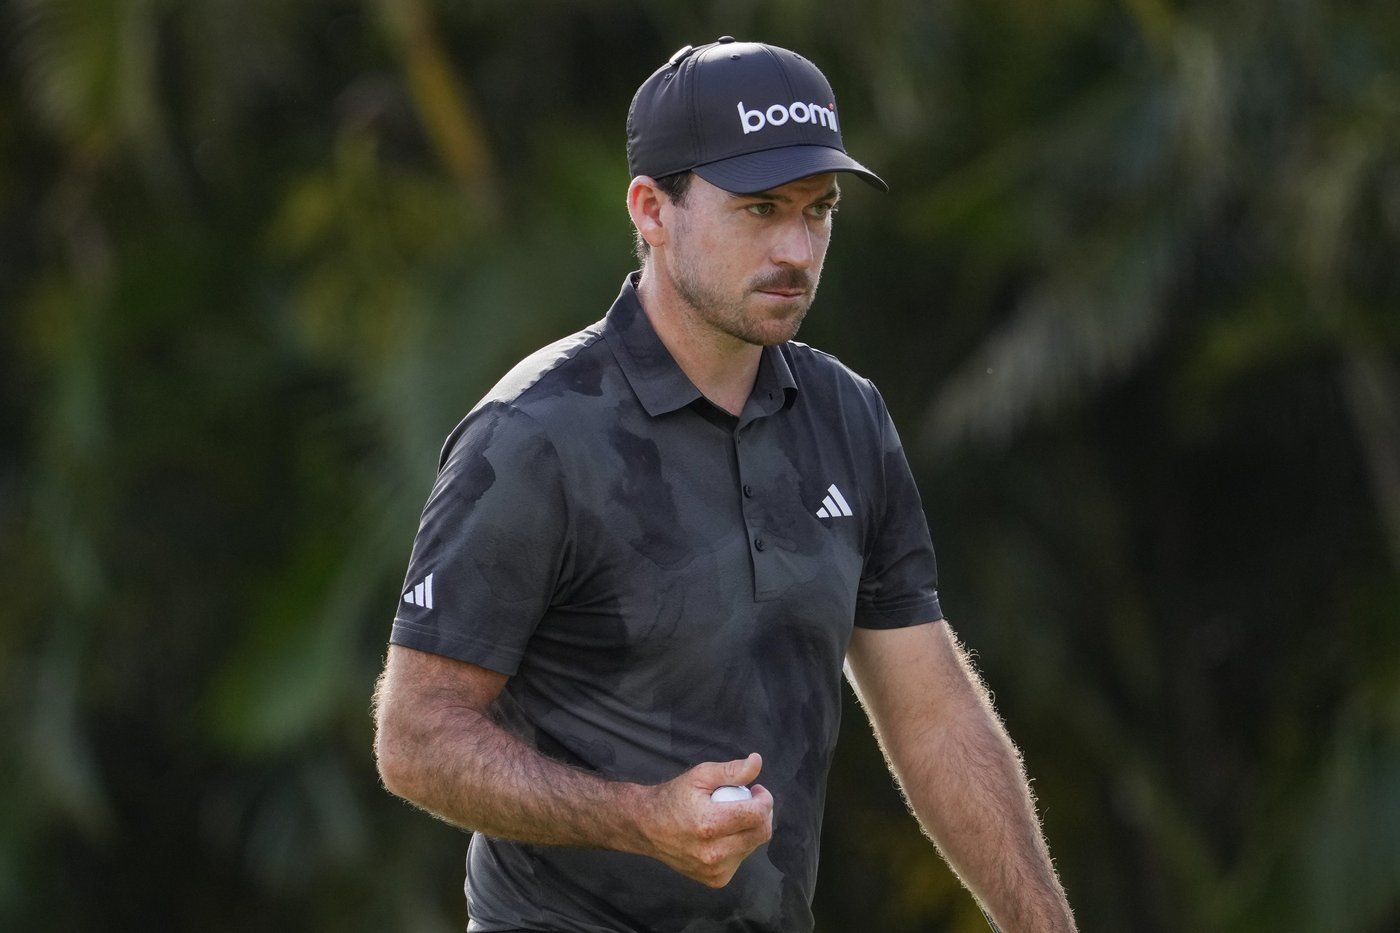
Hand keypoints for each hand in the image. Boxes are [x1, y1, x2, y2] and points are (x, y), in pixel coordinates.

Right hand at [637, 752, 773, 887]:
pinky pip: (741, 859)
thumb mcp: (700, 776)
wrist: (646, 827)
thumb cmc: (673, 798)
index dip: (765, 800)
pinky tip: (724, 835)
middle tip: (749, 801)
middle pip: (761, 833)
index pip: (757, 815)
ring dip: (750, 829)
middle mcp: (713, 852)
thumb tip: (757, 762)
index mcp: (709, 824)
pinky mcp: (715, 879)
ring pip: (753, 846)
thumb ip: (731, 770)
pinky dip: (739, 845)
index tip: (756, 791)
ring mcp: (715, 870)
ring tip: (731, 817)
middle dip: (762, 814)